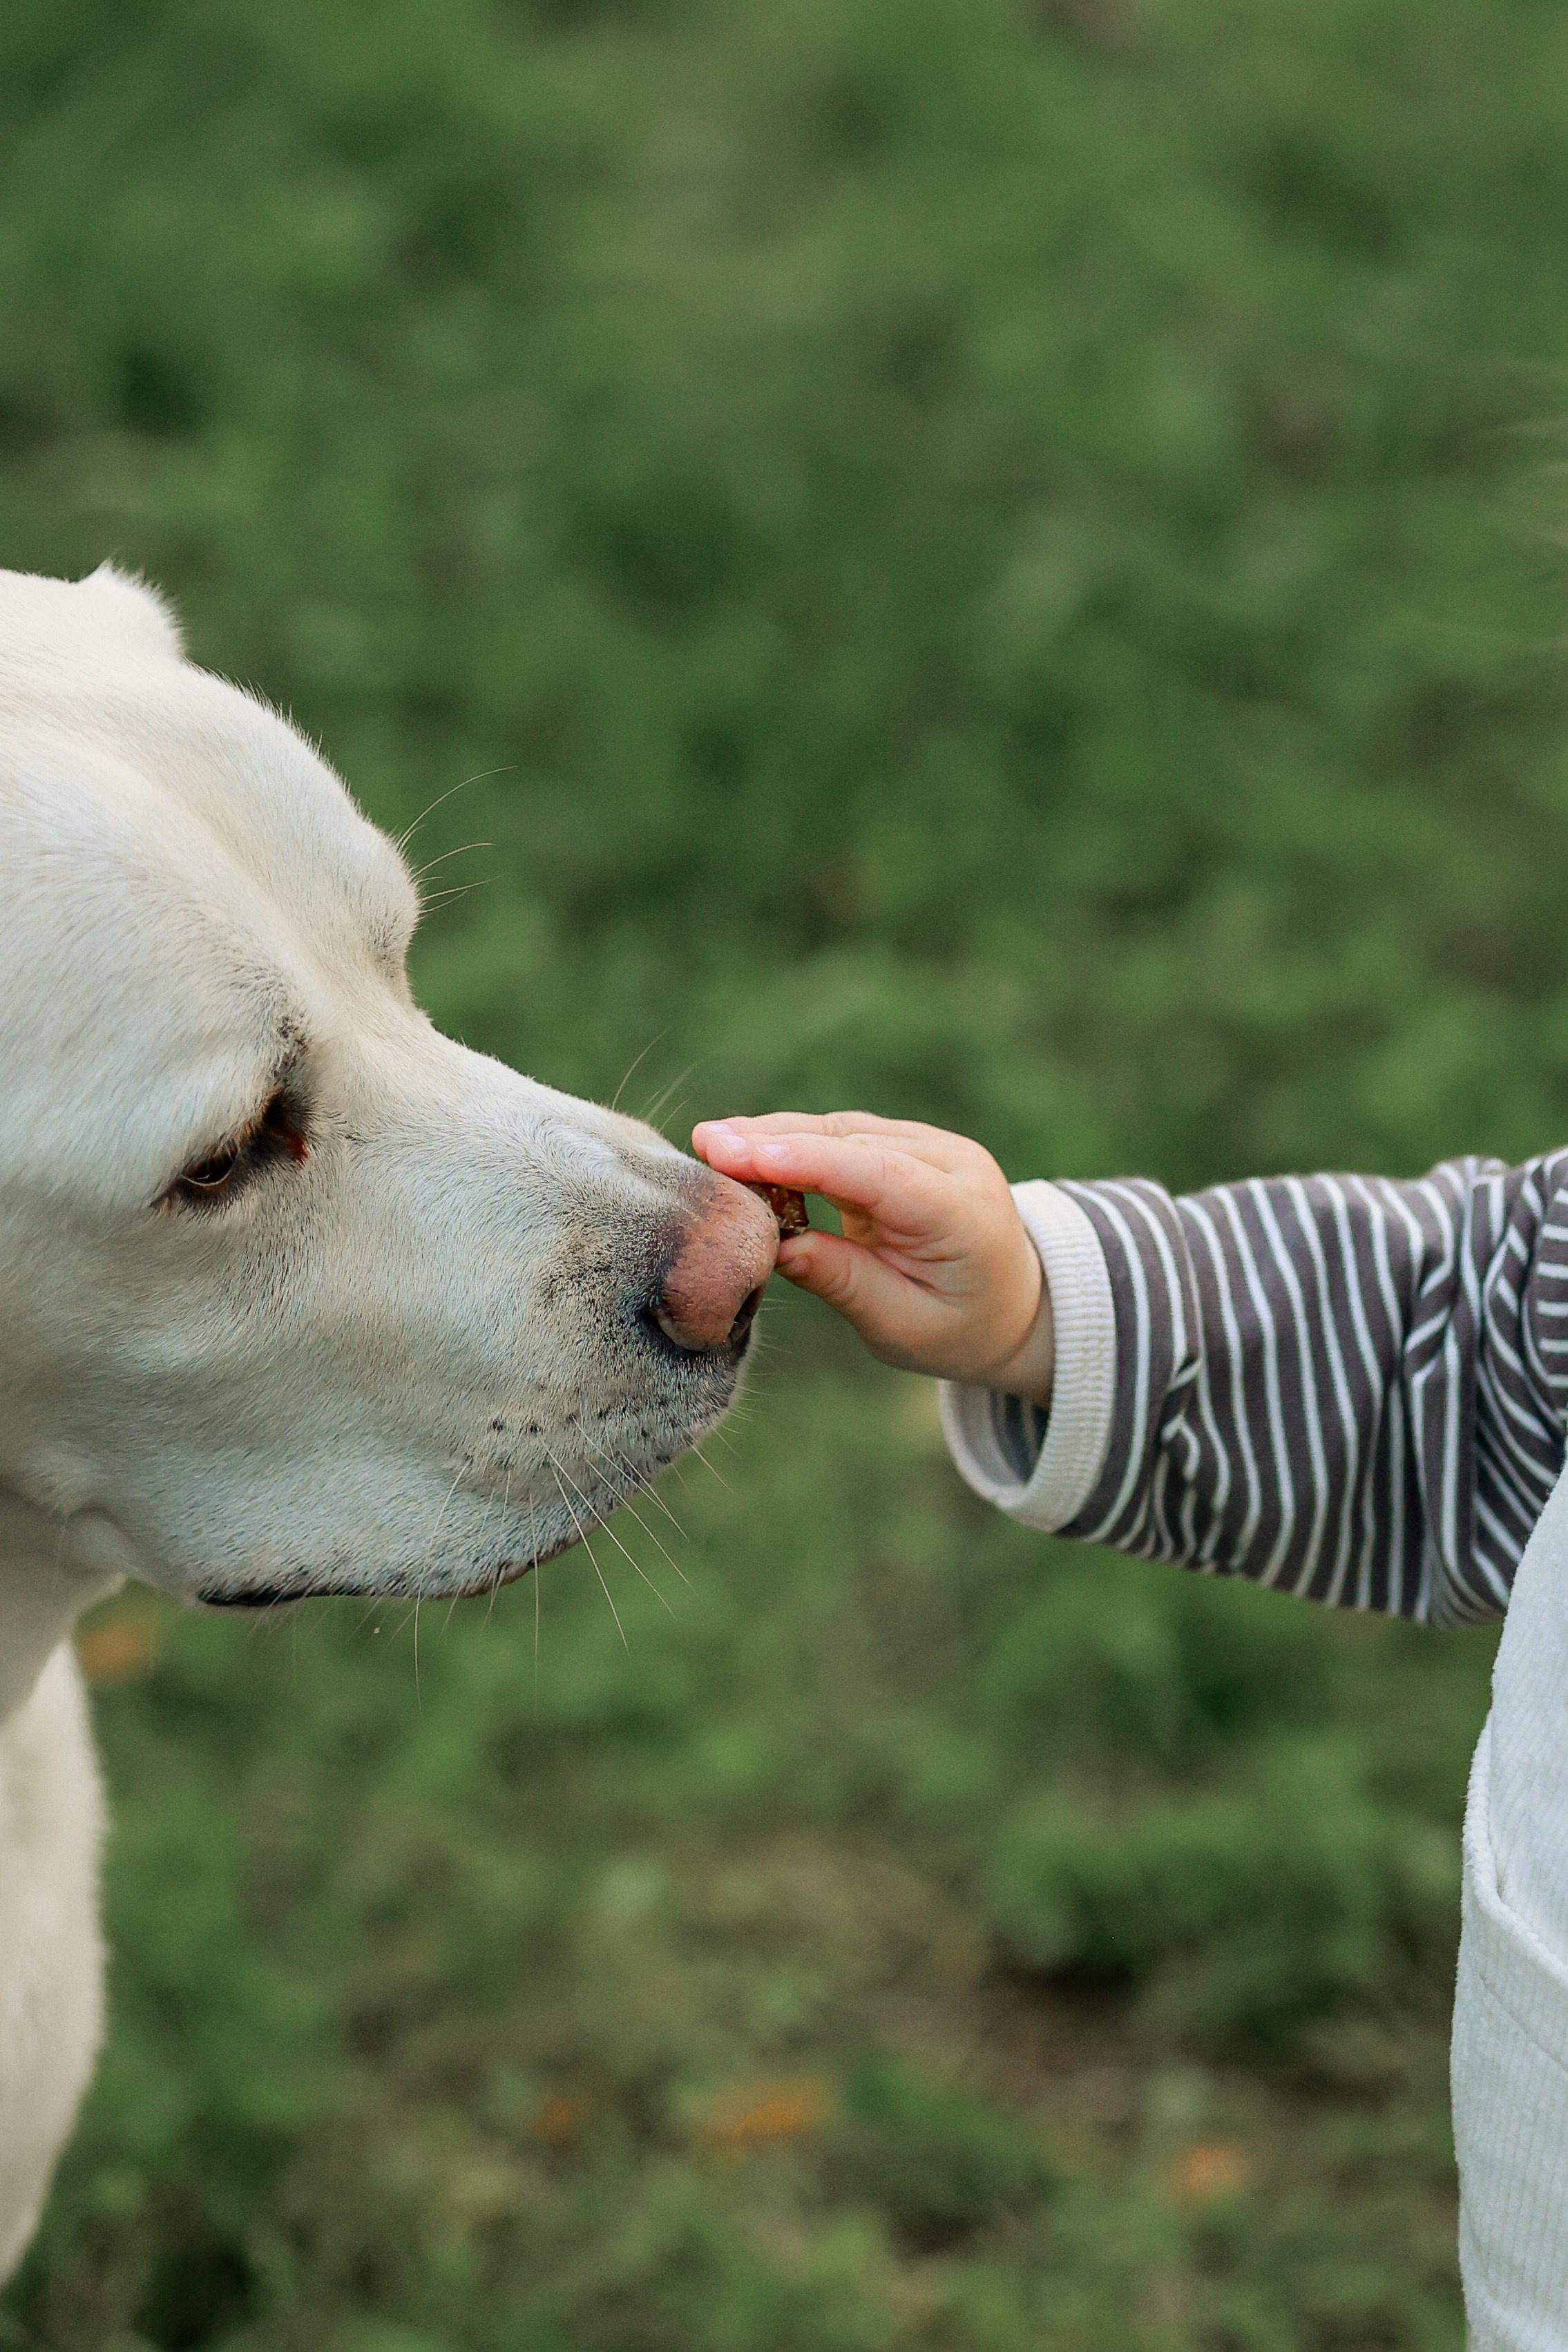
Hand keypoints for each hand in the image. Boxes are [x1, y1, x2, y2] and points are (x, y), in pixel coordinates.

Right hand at [692, 1111, 1053, 1403]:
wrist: (1012, 1305)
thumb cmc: (957, 1329)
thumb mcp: (902, 1325)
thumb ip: (845, 1283)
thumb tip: (777, 1247)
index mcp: (962, 1212)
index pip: (879, 1174)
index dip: (808, 1161)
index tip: (743, 1153)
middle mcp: (952, 1164)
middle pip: (856, 1140)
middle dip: (778, 1140)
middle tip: (706, 1142)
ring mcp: (931, 1148)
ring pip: (845, 1130)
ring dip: (778, 1136)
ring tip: (713, 1144)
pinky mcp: (905, 1147)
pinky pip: (845, 1138)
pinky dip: (796, 1144)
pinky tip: (746, 1151)